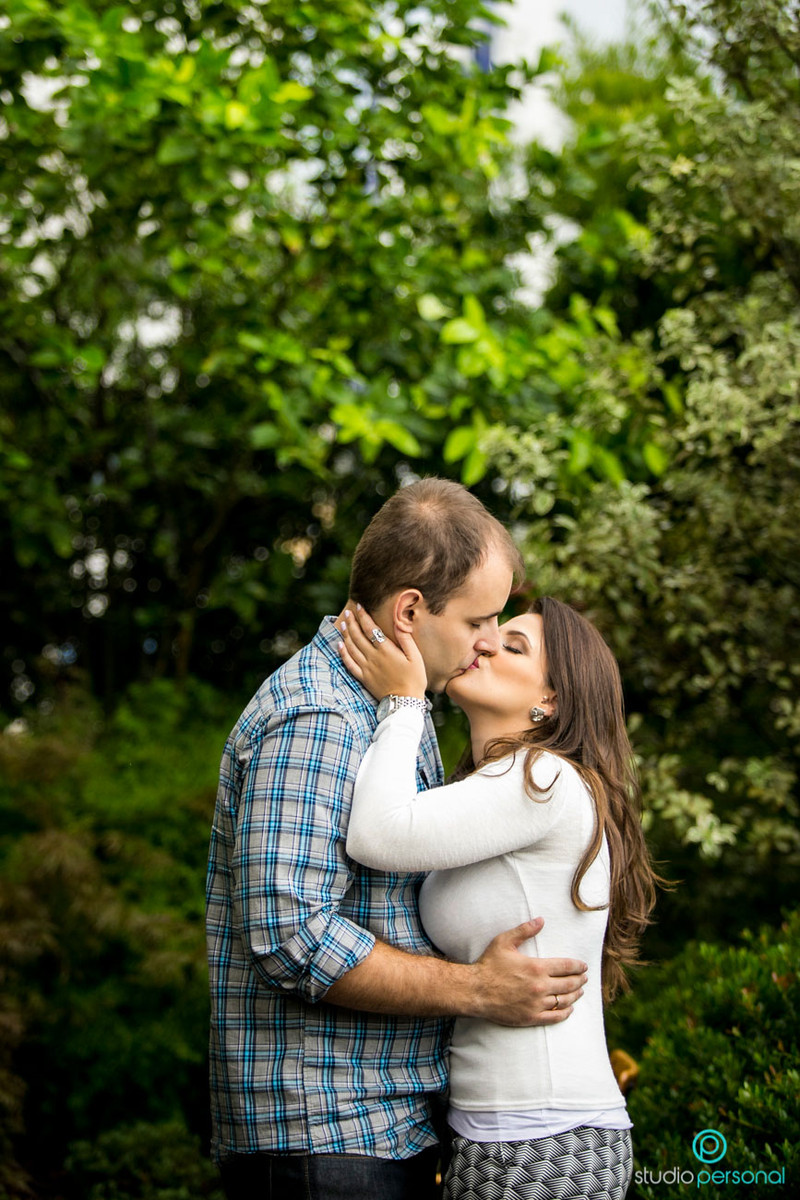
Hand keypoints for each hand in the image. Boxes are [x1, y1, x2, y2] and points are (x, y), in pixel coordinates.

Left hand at [338, 604, 426, 700]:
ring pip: (351, 648)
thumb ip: (405, 639)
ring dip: (346, 634)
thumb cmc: (414, 679)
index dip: (364, 617)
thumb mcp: (416, 657)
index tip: (359, 607)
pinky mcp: (363, 678)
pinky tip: (339, 646)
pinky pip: (349, 664)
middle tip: (347, 612)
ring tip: (342, 624)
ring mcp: (366, 668)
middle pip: (358, 636)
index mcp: (386, 650)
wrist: (404, 702)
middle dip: (352, 622)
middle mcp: (373, 657)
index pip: (371, 629)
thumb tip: (398, 623)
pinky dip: (343, 654)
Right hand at [469, 917, 586, 1026]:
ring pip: (564, 1000)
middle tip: (585, 978)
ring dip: (575, 995)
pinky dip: (565, 1012)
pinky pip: (555, 1016)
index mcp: (536, 967)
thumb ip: (524, 930)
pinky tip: (569, 1008)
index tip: (584, 966)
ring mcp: (537, 1003)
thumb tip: (541, 920)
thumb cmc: (489, 965)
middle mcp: (540, 986)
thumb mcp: (504, 942)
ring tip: (580, 991)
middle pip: (569, 984)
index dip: (578, 966)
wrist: (475, 991)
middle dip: (580, 980)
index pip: (566, 966)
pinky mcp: (531, 1017)